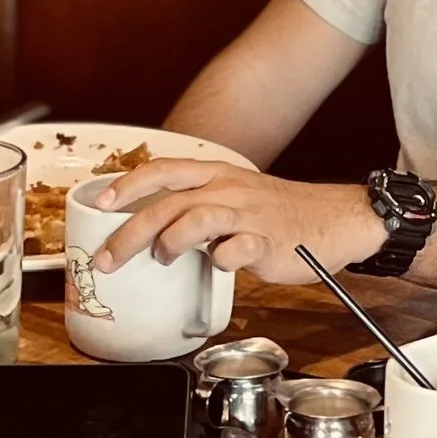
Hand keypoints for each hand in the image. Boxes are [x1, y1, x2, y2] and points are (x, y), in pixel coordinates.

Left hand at [92, 160, 378, 286]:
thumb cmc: (280, 215)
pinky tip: (219, 266)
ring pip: (195, 218)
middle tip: (107, 257)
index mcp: (217, 176)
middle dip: (130, 231)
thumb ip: (198, 209)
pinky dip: (221, 261)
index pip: (163, 171)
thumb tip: (156, 231)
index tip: (101, 202)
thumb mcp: (235, 198)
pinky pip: (236, 250)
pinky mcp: (267, 242)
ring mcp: (247, 215)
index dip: (128, 184)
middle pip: (167, 203)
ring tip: (162, 259)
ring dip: (168, 241)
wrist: (334, 220)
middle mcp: (228, 190)